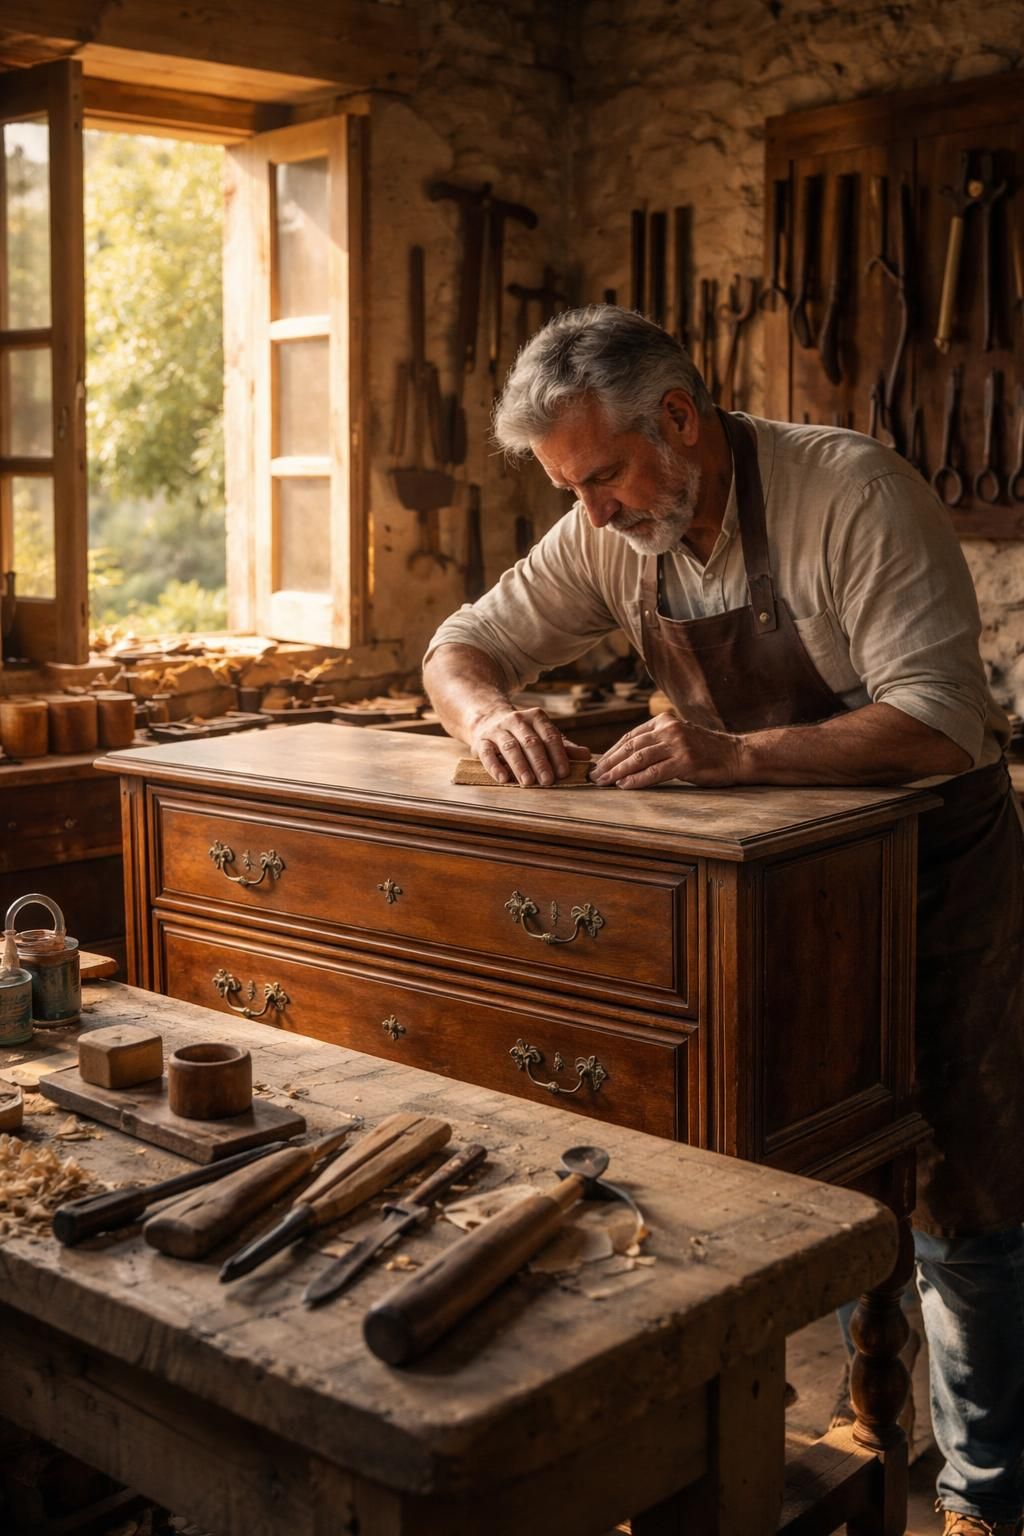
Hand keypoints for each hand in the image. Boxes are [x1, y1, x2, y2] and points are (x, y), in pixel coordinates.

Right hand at [470, 704, 590, 785]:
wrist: (488, 720)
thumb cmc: (523, 733)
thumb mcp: (544, 736)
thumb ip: (564, 747)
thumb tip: (586, 756)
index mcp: (536, 717)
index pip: (550, 736)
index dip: (558, 755)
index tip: (564, 772)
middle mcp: (516, 720)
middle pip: (531, 742)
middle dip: (540, 762)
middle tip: (548, 781)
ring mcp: (497, 730)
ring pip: (510, 747)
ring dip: (520, 765)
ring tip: (528, 782)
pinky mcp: (481, 741)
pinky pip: (487, 753)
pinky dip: (495, 766)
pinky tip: (503, 778)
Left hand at [591, 711, 741, 787]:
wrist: (736, 755)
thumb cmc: (705, 751)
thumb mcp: (678, 738)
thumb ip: (656, 742)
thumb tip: (625, 758)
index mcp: (663, 721)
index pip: (629, 737)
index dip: (611, 751)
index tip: (597, 764)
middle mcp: (669, 729)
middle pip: (630, 747)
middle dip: (608, 762)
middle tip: (593, 775)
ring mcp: (677, 745)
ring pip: (638, 758)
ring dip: (617, 771)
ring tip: (603, 782)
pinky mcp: (685, 762)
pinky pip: (654, 772)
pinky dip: (636, 780)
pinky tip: (624, 786)